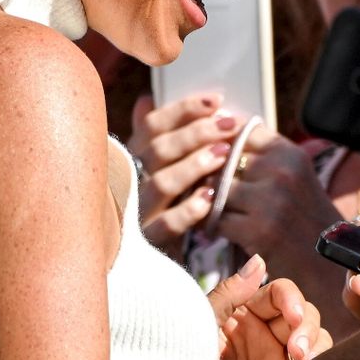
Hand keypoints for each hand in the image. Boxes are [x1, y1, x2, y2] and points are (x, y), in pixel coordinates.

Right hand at [129, 92, 239, 246]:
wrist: (144, 259)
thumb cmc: (162, 200)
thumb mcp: (158, 165)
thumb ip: (156, 135)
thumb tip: (145, 100)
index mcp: (133, 156)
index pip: (152, 125)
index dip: (184, 109)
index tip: (216, 100)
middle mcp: (130, 180)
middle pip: (159, 150)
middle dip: (197, 133)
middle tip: (229, 126)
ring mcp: (137, 212)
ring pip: (161, 183)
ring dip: (194, 166)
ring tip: (223, 156)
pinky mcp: (148, 242)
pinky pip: (166, 225)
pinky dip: (188, 210)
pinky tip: (211, 199)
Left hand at [211, 255, 332, 359]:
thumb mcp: (198, 328)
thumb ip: (229, 295)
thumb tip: (259, 261)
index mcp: (239, 315)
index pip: (278, 293)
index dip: (291, 299)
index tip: (293, 316)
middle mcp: (260, 336)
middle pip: (302, 313)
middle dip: (305, 326)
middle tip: (297, 351)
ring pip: (314, 338)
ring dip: (315, 344)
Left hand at [215, 123, 343, 291]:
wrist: (326, 265)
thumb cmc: (303, 219)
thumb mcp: (293, 177)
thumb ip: (260, 156)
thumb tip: (215, 133)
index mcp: (290, 153)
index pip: (241, 132)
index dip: (223, 144)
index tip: (216, 158)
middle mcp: (283, 171)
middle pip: (223, 161)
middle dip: (211, 176)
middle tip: (205, 190)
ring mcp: (271, 201)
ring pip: (217, 189)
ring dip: (209, 202)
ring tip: (212, 211)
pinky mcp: (259, 230)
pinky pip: (218, 219)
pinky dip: (213, 226)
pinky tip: (218, 231)